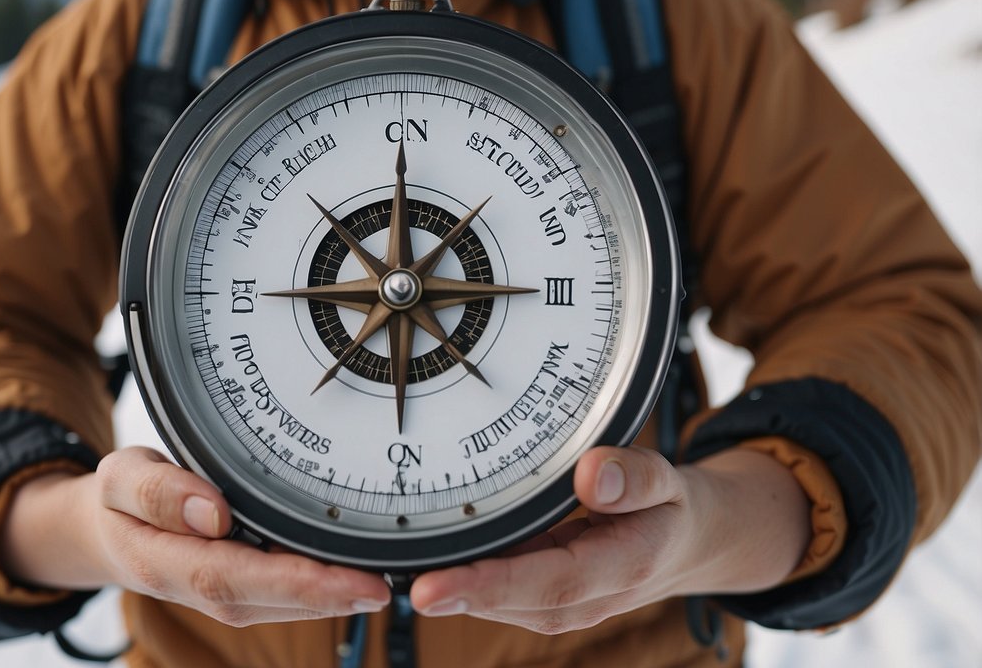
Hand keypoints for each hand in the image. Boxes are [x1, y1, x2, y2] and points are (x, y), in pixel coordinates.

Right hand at [0, 446, 390, 625]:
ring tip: (379, 580)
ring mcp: (216, 592)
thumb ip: (155, 491)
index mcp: (162, 560)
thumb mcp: (119, 476)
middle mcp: (193, 586)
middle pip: (264, 599)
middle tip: (383, 586)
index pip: (232, 576)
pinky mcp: (236, 586)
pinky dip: (315, 588)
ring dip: (328, 597)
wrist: (102, 529)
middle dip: (326, 596)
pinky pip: (277, 593)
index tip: (351, 582)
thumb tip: (211, 513)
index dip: (294, 583)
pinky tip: (351, 575)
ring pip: (276, 603)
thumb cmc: (117, 498)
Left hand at [407, 446, 810, 633]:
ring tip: (389, 567)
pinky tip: (425, 559)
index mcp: (617, 568)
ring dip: (449, 586)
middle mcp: (582, 595)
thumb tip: (593, 477)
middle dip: (449, 592)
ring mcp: (560, 599)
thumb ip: (636, 476)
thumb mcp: (671, 481)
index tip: (430, 589)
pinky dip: (463, 577)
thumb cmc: (672, 509)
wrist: (689, 542)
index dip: (485, 588)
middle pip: (507, 598)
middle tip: (388, 579)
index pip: (545, 582)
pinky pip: (498, 587)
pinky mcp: (542, 591)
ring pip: (497, 597)